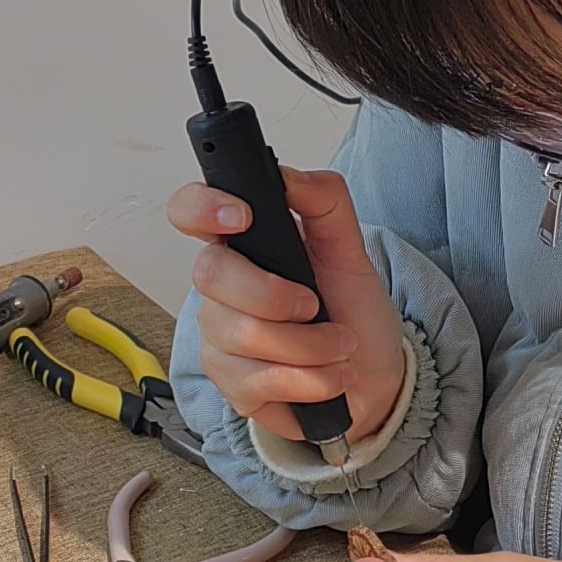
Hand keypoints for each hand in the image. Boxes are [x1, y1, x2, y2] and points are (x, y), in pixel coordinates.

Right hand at [167, 167, 407, 446]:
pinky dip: (310, 379)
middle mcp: (220, 289)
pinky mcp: (231, 384)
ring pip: (243, 334)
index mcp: (243, 247)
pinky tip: (328, 378)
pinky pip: (258, 380)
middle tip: (316, 306)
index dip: (202, 208)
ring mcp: (219, 337)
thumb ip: (326, 204)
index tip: (242, 217)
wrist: (372, 378)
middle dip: (276, 295)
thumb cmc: (352, 313)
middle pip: (211, 275)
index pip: (190, 211)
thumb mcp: (351, 253)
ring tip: (340, 347)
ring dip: (310, 345)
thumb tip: (290, 176)